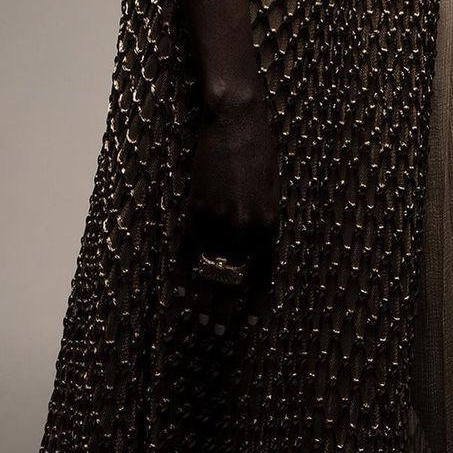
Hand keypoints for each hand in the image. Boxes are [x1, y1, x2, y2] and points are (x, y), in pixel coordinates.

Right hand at [170, 88, 280, 335]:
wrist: (236, 121)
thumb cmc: (260, 147)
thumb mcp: (272, 186)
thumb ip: (264, 217)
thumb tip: (257, 242)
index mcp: (268, 222)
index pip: (262, 272)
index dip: (255, 298)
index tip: (251, 320)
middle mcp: (245, 227)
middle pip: (235, 277)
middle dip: (228, 307)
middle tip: (221, 331)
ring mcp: (219, 219)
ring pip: (210, 267)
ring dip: (204, 295)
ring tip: (201, 318)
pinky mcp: (197, 208)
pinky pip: (188, 247)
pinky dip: (183, 268)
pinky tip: (180, 287)